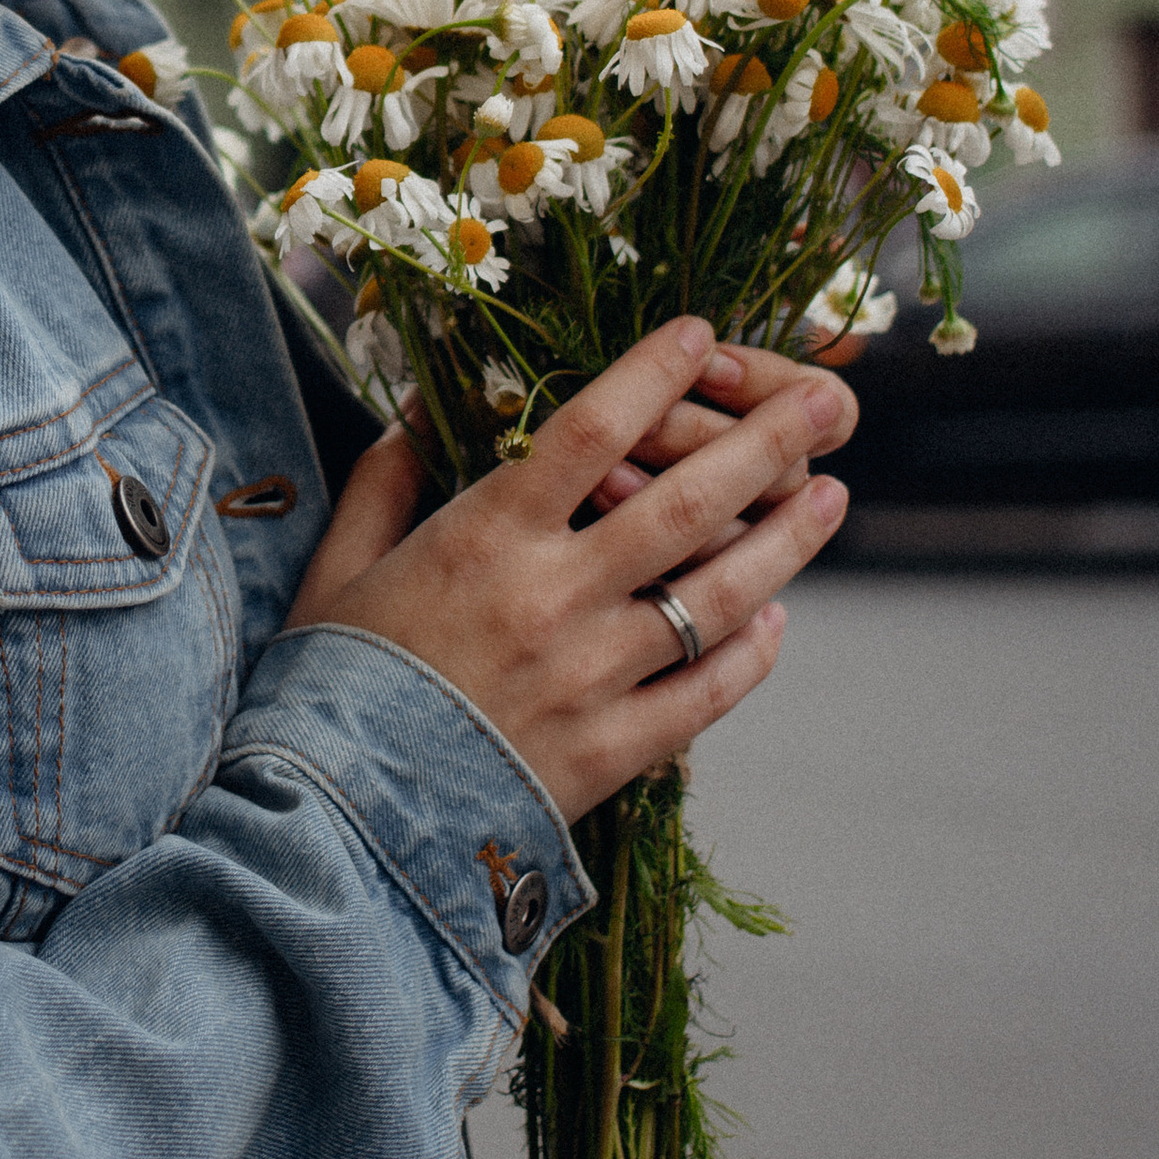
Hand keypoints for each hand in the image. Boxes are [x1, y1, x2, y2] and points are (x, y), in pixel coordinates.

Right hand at [285, 318, 852, 828]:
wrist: (331, 825)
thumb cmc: (328, 686)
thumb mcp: (339, 566)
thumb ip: (384, 477)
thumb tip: (418, 400)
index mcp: (482, 538)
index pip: (590, 428)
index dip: (653, 371)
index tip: (700, 332)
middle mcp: (552, 598)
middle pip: (684, 501)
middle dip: (763, 443)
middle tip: (823, 403)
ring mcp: (591, 679)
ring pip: (716, 596)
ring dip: (784, 541)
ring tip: (830, 497)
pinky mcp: (612, 754)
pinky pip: (705, 693)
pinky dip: (751, 654)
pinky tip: (777, 620)